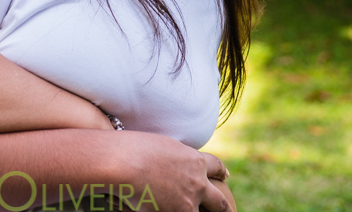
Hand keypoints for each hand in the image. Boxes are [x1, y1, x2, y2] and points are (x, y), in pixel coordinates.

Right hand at [113, 132, 231, 211]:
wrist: (125, 163)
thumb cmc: (134, 148)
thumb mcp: (161, 145)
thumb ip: (173, 156)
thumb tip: (171, 162)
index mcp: (194, 161)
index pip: (215, 166)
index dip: (221, 171)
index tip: (226, 175)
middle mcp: (197, 182)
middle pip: (219, 201)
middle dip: (225, 209)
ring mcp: (188, 201)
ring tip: (187, 211)